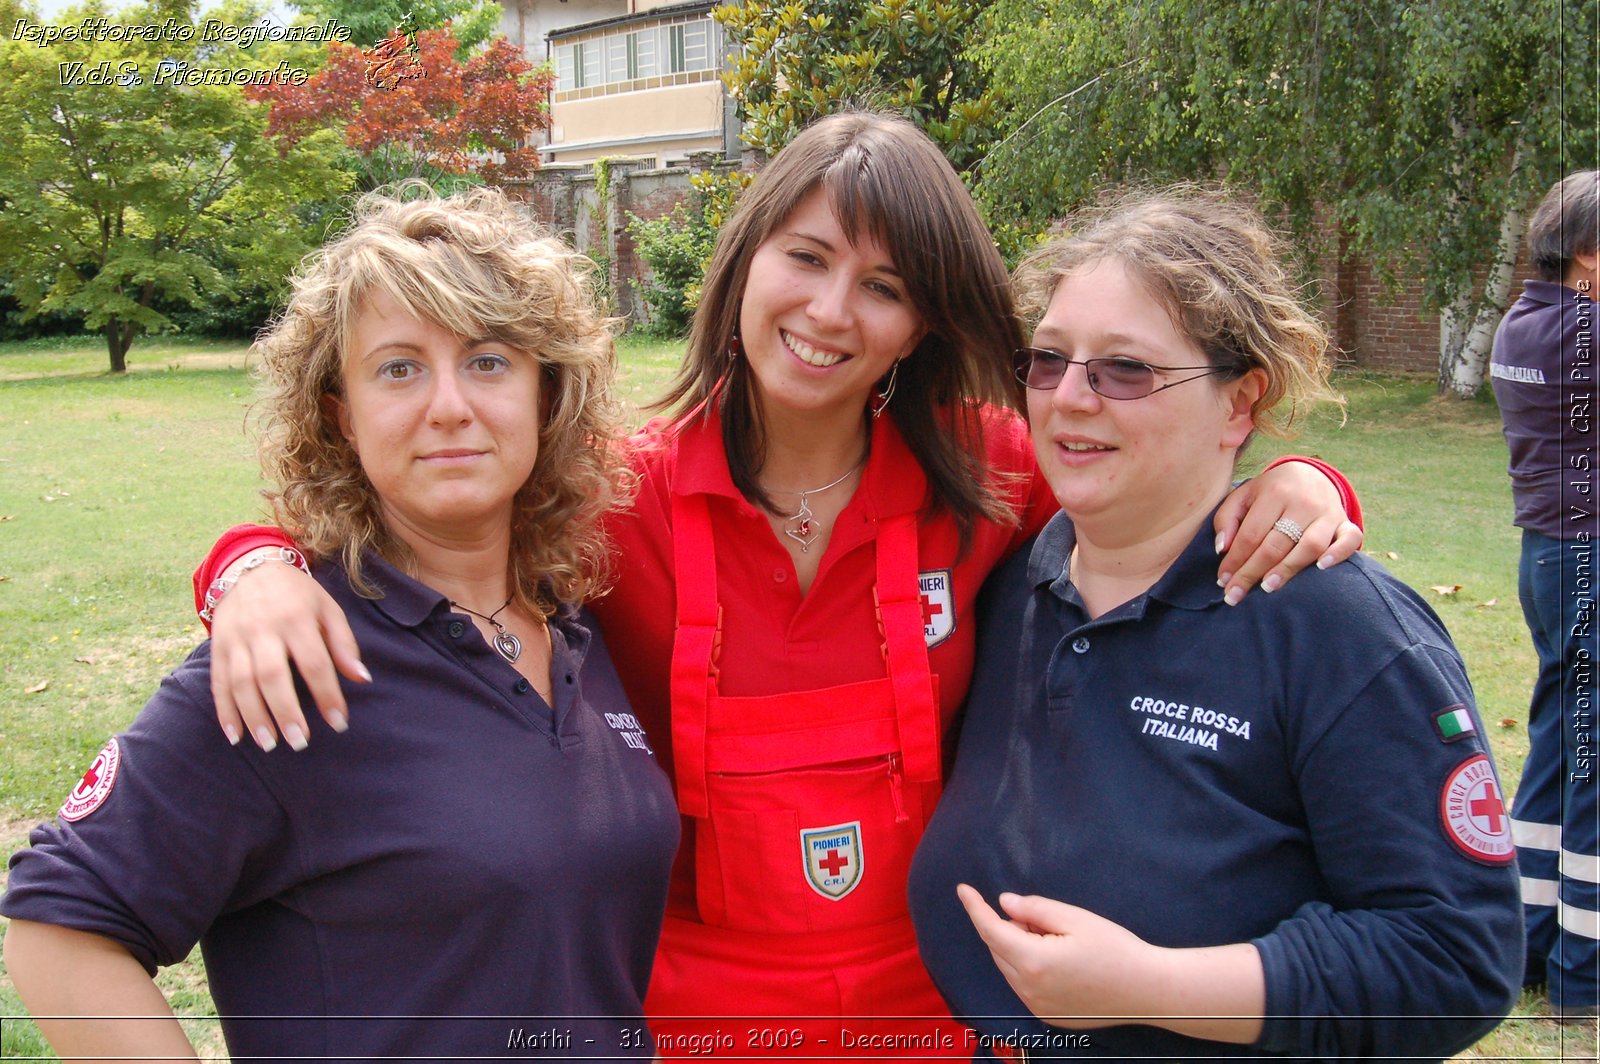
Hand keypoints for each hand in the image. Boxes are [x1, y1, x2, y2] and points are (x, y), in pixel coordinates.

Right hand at [209, 553, 366, 750]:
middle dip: (286, 713)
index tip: (339, 723)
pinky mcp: (218, 647)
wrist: (249, 566)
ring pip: (241, 683)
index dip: (327, 695)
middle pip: (272, 676)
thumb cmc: (297, 595)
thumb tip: (361, 678)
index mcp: (297, 620)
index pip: (314, 663)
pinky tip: (235, 736)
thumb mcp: (328, 609)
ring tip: (270, 744)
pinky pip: (218, 683)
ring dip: (254, 717)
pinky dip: (224, 712)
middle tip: (300, 743)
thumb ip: (343, 644)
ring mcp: (236, 639)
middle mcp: (264, 630)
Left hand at [956, 885, 1265, 1043]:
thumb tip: (1005, 904)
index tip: (963, 889)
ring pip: (1009, 968)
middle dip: (1004, 926)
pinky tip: (1054, 956)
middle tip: (1032, 913)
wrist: (1149, 991)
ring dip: (1015, 947)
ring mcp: (1038, 1006)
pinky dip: (1026, 966)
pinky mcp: (1049, 1016)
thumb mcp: (1076, 918)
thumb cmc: (1116, 949)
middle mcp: (1029, 989)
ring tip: (1049, 934)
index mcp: (1033, 962)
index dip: (975, 907)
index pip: (990, 930)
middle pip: (999, 949)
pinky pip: (1024, 985)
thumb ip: (1035, 909)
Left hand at [1213, 462, 1362, 604]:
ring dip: (1288, 568)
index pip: (1251, 534)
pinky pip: (1350, 538)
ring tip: (1267, 587)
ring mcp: (1327, 512)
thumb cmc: (1270, 492)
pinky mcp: (1345, 522)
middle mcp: (1302, 502)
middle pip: (1276, 544)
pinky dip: (1338, 554)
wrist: (1309, 474)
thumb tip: (1222, 549)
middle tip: (1236, 594)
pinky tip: (1321, 568)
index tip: (1223, 581)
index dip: (1235, 559)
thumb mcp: (1243, 496)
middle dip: (1252, 572)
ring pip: (1310, 545)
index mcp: (1274, 493)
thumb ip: (1227, 519)